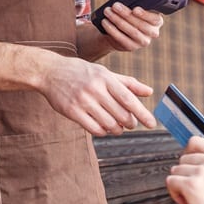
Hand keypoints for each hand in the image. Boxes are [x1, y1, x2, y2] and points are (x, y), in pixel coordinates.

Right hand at [40, 56, 156, 135]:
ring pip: (109, 124)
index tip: (152, 123)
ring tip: (117, 126)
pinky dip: (103, 131)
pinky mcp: (72, 111)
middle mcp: (95, 89)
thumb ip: (128, 83)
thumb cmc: (81, 72)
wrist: (50, 72)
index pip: (129, 99)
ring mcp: (83, 101)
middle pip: (121, 115)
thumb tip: (150, 92)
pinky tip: (103, 127)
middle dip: (130, 123)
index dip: (142, 113)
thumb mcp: (105, 73)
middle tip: (130, 124)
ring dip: (117, 129)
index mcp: (105, 78)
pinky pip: (94, 129)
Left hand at [99, 4, 163, 51]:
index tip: (135, 9)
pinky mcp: (132, 47)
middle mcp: (153, 33)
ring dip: (117, 20)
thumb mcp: (135, 9)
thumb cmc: (130, 15)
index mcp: (157, 21)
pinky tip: (105, 22)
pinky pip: (121, 38)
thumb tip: (125, 0)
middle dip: (126, 14)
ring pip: (131, 31)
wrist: (121, 31)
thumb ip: (135, 4)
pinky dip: (112, 29)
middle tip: (115, 6)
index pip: (155, 19)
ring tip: (108, 12)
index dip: (145, 15)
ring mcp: (143, 41)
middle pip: (141, 24)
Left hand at [165, 137, 203, 203]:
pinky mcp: (191, 185)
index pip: (195, 141)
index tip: (190, 167)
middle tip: (199, 192)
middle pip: (182, 158)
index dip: (188, 154)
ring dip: (181, 186)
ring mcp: (202, 172)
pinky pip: (170, 182)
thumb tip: (187, 156)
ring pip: (175, 171)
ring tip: (197, 199)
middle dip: (186, 175)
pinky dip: (175, 195)